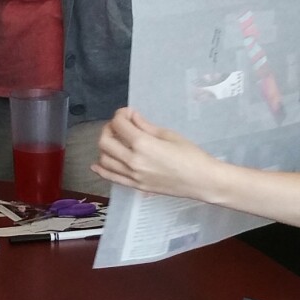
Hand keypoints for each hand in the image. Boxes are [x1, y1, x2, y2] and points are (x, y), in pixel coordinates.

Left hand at [91, 108, 215, 199]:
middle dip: (109, 128)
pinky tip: (97, 163)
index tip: (128, 113)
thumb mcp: (168, 135)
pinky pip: (111, 177)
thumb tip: (131, 117)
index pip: (119, 124)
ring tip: (115, 141)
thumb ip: (145, 126)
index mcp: (142, 144)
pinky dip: (101, 169)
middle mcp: (133, 160)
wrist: (202, 181)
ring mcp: (132, 176)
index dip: (121, 114)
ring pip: (104, 159)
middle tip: (120, 125)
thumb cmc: (191, 155)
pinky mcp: (136, 186)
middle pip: (105, 141)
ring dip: (105, 146)